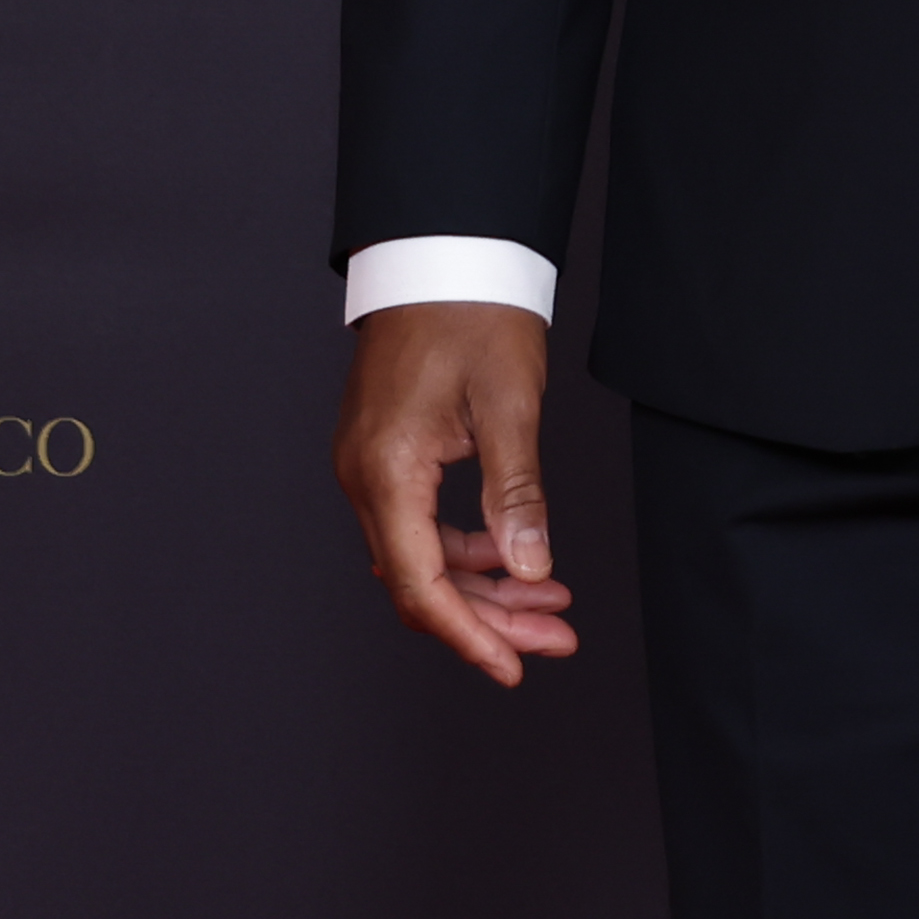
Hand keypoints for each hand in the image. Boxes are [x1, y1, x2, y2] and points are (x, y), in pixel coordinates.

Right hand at [332, 300, 578, 686]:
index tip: (514, 666)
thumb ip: (517, 493)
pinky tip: (512, 557)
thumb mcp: (509, 404)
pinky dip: (465, 551)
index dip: (469, 636)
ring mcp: (369, 466)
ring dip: (483, 588)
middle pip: (418, 582)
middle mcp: (363, 475)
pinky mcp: (384, 455)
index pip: (420, 584)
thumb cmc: (471, 312)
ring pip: (420, 558)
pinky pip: (418, 525)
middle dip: (489, 619)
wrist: (441, 252)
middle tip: (555, 636)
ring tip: (548, 601)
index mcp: (386, 469)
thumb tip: (530, 568)